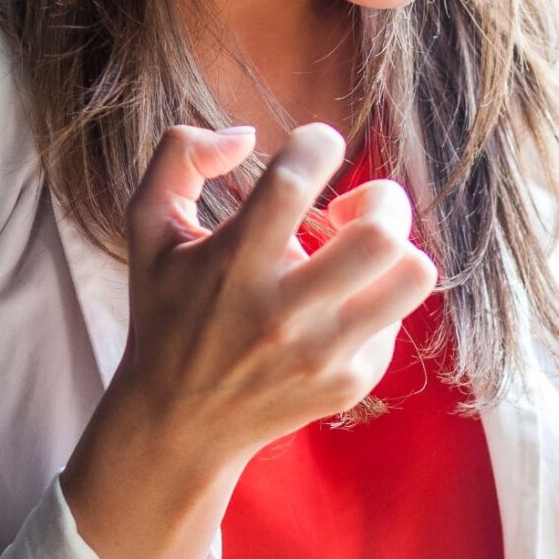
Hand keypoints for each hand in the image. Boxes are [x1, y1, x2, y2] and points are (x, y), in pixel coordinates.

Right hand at [62, 122, 436, 558]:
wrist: (179, 423)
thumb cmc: (166, 312)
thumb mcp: (147, 228)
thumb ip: (179, 157)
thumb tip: (246, 136)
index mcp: (233, 263)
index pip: (295, 179)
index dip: (318, 143)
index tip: (313, 147)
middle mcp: (283, 311)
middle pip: (379, 234)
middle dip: (380, 199)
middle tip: (352, 209)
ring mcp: (323, 352)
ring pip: (411, 276)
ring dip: (395, 250)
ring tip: (360, 255)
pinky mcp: (351, 382)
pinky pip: (396, 319)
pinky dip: (373, 300)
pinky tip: (336, 306)